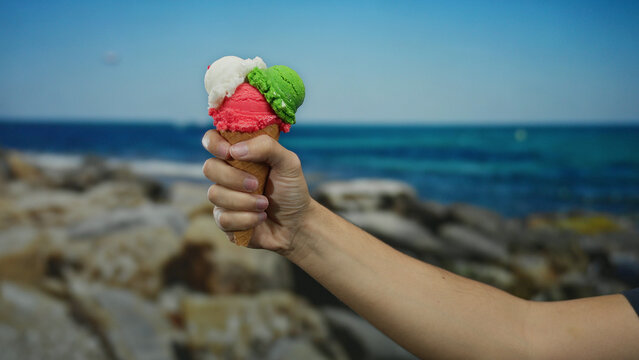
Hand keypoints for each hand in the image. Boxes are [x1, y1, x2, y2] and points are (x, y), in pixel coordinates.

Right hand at [202, 129, 311, 253]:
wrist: (297, 224)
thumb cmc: (291, 190)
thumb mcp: (288, 163)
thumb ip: (266, 147)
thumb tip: (235, 150)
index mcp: (240, 155)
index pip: (212, 139)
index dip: (214, 143)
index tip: (230, 153)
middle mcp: (227, 174)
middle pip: (209, 167)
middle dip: (233, 178)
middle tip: (257, 184)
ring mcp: (224, 197)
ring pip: (215, 195)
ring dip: (244, 201)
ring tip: (264, 204)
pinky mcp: (224, 220)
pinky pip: (223, 218)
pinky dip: (246, 219)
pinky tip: (260, 218)